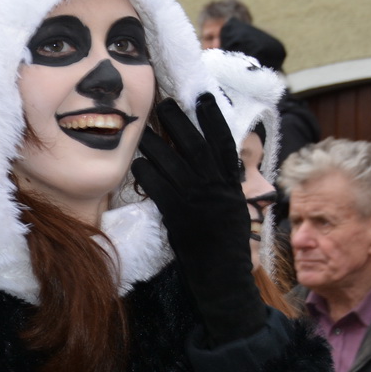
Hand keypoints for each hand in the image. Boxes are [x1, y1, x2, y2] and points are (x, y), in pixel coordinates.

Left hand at [132, 95, 268, 345]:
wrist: (222, 275)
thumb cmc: (227, 242)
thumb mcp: (233, 207)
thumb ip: (225, 183)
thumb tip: (219, 162)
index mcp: (230, 183)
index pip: (223, 143)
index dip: (213, 118)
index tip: (203, 96)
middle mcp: (214, 187)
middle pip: (194, 145)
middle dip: (178, 121)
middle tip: (163, 102)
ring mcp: (195, 200)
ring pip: (172, 162)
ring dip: (155, 143)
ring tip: (143, 129)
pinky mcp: (176, 215)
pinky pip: (158, 186)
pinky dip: (146, 172)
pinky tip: (137, 162)